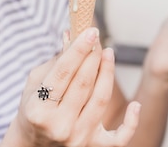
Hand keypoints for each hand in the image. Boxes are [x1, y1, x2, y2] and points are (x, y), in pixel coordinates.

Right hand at [4, 28, 139, 146]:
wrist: (32, 145)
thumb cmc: (34, 109)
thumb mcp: (34, 84)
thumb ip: (55, 62)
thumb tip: (73, 35)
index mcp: (38, 109)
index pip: (63, 72)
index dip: (78, 49)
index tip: (90, 31)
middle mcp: (58, 126)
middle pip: (83, 84)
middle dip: (93, 57)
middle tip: (97, 39)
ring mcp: (76, 138)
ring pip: (100, 100)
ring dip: (108, 73)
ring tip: (108, 53)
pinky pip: (118, 138)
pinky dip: (131, 123)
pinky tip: (135, 105)